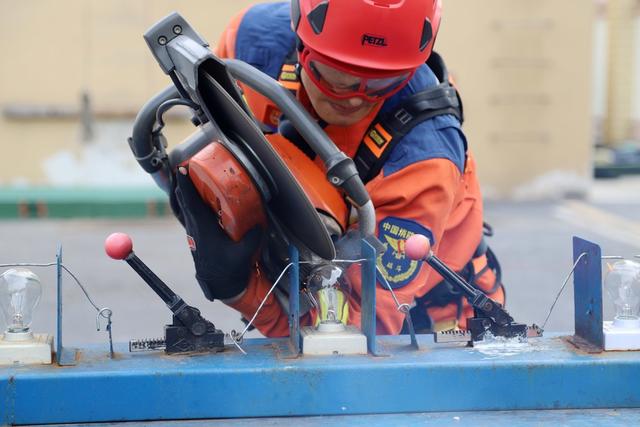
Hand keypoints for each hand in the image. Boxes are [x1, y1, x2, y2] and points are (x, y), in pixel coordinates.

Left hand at [174, 168, 262, 299]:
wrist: (220, 285)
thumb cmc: (230, 269)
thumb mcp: (244, 253)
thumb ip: (252, 237)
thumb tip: (260, 224)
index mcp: (204, 229)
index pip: (191, 202)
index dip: (185, 185)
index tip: (181, 169)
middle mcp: (195, 228)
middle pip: (183, 201)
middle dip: (181, 183)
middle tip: (182, 166)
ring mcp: (193, 232)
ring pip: (184, 208)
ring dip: (183, 193)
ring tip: (185, 178)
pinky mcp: (196, 236)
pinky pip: (189, 214)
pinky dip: (189, 203)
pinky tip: (194, 199)